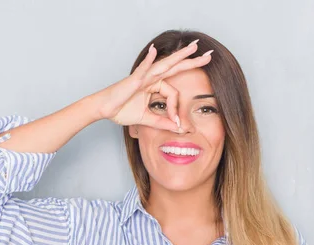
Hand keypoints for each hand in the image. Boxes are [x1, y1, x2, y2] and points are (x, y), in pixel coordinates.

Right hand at [94, 39, 212, 131]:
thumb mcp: (146, 118)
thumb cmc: (121, 110)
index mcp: (154, 85)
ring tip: (193, 47)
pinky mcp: (133, 79)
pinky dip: (149, 60)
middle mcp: (151, 78)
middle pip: (176, 67)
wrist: (104, 109)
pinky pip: (143, 69)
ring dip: (179, 55)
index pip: (174, 94)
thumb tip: (178, 128)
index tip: (176, 123)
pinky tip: (155, 50)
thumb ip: (162, 122)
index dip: (176, 109)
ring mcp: (143, 76)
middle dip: (193, 61)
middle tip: (210, 54)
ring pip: (165, 64)